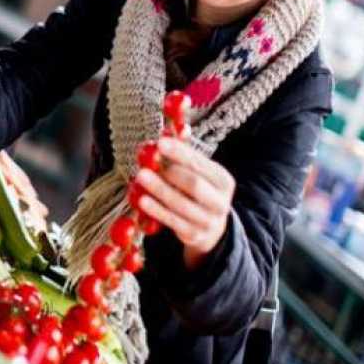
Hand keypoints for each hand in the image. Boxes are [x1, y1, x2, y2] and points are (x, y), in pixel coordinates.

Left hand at [134, 137, 235, 269]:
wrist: (210, 227)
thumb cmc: (198, 191)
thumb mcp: (198, 173)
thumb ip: (184, 154)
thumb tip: (170, 128)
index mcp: (222, 180)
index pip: (200, 164)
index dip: (180, 153)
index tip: (160, 143)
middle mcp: (219, 201)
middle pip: (194, 185)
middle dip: (169, 173)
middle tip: (147, 164)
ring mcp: (208, 221)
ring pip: (181, 205)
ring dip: (159, 191)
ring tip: (140, 178)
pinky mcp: (194, 235)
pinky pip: (173, 222)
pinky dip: (156, 210)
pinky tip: (142, 200)